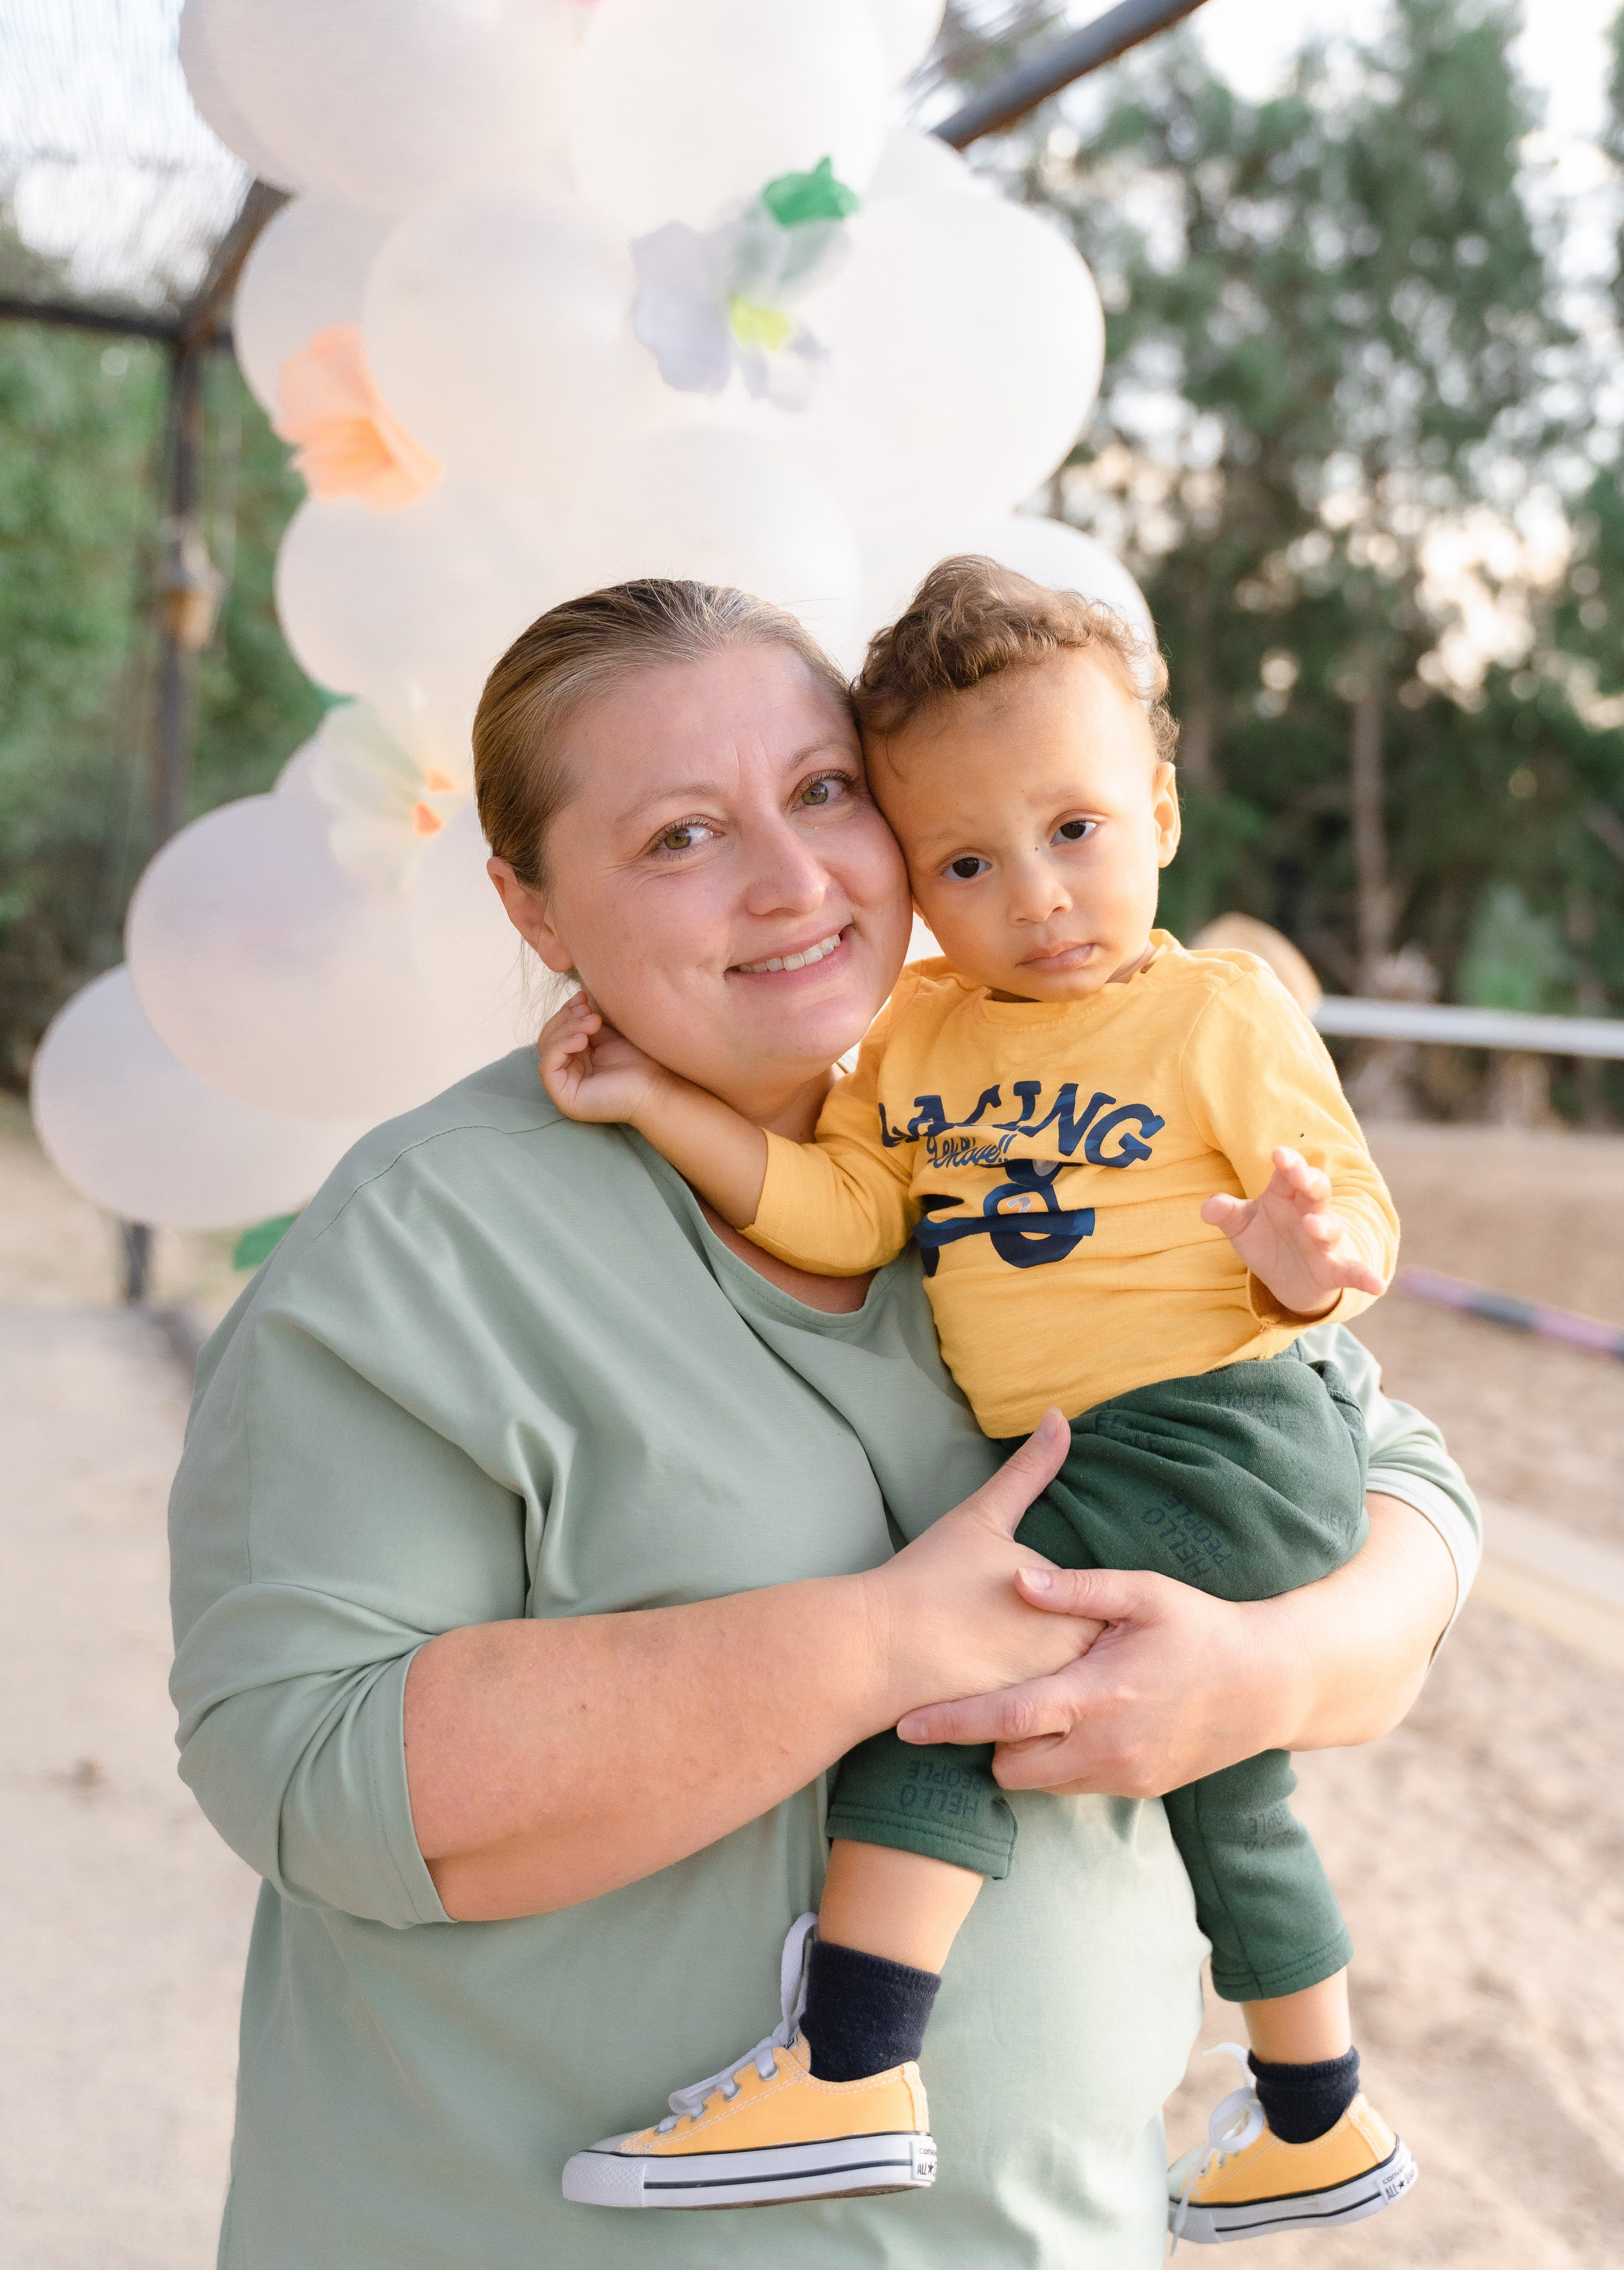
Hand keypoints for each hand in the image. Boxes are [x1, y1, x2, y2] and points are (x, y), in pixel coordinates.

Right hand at [536, 991, 669, 1126]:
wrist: (658, 1084)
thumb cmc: (641, 1057)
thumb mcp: (609, 1030)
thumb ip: (589, 1016)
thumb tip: (578, 994)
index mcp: (578, 1058)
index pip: (557, 1029)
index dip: (566, 1010)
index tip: (583, 997)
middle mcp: (568, 1073)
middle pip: (548, 1037)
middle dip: (566, 1019)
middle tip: (590, 1012)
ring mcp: (564, 1087)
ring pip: (547, 1049)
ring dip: (566, 1029)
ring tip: (592, 1024)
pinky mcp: (564, 1097)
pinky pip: (547, 1066)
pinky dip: (561, 1046)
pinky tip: (582, 1039)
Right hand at [863, 1412, 1106, 1716]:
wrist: (877, 1648)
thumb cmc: (929, 1579)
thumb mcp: (984, 1517)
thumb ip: (1030, 1469)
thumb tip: (1059, 1415)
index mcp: (1074, 1601)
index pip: (1114, 1605)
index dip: (1093, 1603)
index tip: (1068, 1602)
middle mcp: (1070, 1654)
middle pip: (1102, 1650)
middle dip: (1091, 1645)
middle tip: (1062, 1637)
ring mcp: (1048, 1696)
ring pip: (1079, 1687)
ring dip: (1073, 1681)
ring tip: (1034, 1666)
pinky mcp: (1020, 1729)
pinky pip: (1051, 1721)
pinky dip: (1045, 1712)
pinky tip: (1018, 1700)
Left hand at [895, 1564, 1305, 1796]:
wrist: (1271, 1685)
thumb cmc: (1203, 1627)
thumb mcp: (1144, 1593)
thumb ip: (1076, 1589)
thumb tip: (1015, 1578)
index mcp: (1097, 1695)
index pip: (1003, 1719)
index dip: (949, 1724)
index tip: (904, 1726)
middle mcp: (1105, 1747)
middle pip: (1010, 1766)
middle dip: (990, 1741)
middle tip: (995, 1695)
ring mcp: (1124, 1775)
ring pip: (1041, 1783)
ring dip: (1028, 1752)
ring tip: (1037, 1706)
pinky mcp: (1141, 1789)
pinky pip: (1077, 1785)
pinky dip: (1064, 1761)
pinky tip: (1079, 1722)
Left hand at [1200, 1146, 1386, 1317]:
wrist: (1287, 1279)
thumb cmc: (1266, 1240)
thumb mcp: (1241, 1227)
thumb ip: (1225, 1213)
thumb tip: (1208, 1207)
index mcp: (1285, 1196)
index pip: (1287, 1174)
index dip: (1287, 1163)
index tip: (1278, 1154)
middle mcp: (1309, 1213)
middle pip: (1315, 1191)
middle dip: (1309, 1181)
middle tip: (1300, 1174)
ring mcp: (1324, 1241)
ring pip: (1330, 1228)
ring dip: (1325, 1226)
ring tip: (1314, 1226)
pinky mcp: (1334, 1269)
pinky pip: (1352, 1272)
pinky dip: (1365, 1277)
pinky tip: (1378, 1285)